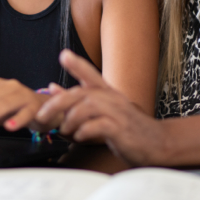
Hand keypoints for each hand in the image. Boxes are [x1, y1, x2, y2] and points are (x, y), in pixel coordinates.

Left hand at [36, 50, 168, 164]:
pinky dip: (84, 132)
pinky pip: (97, 126)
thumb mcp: (102, 112)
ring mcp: (117, 113)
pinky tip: (80, 137)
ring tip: (65, 131)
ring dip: (70, 120)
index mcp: (108, 93)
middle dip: (57, 103)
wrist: (157, 143)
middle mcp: (112, 99)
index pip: (91, 74)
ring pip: (86, 108)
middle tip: (42, 115)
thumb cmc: (127, 127)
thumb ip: (77, 101)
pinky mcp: (121, 129)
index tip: (63, 55)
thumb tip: (52, 87)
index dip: (77, 64)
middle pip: (80, 93)